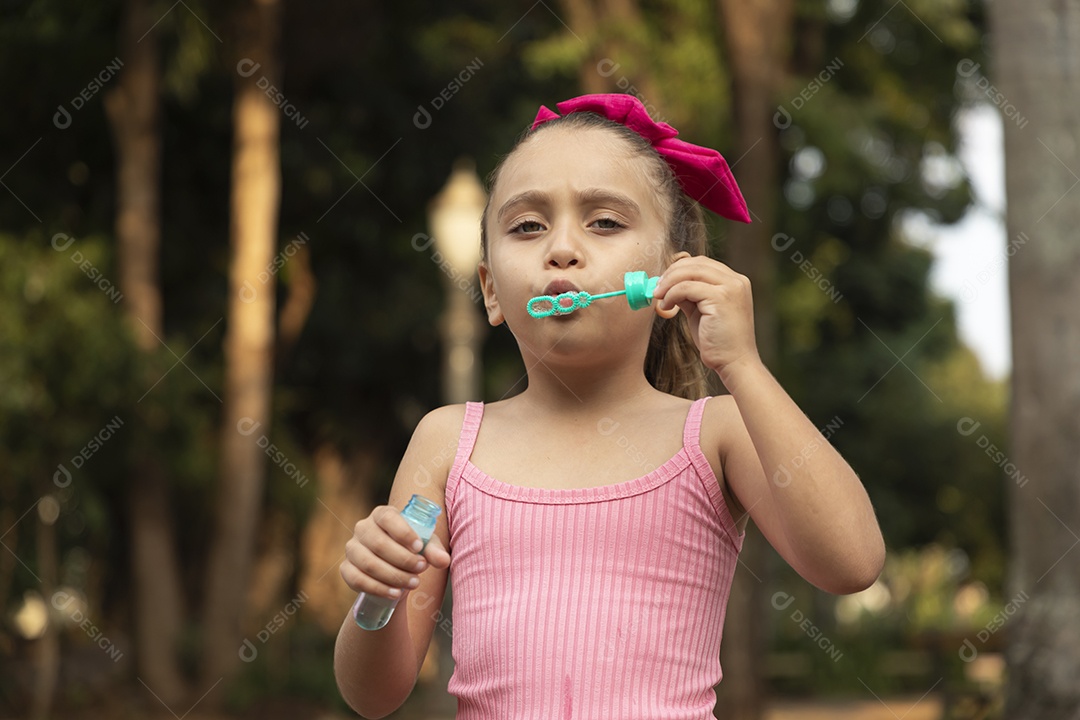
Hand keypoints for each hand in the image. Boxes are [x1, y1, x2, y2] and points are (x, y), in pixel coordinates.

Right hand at [340, 505, 450, 599]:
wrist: (393, 568)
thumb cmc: (411, 549)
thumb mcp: (425, 546)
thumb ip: (434, 550)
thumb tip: (443, 560)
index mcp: (382, 515)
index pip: (388, 518)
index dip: (403, 532)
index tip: (419, 547)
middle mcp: (363, 528)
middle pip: (379, 544)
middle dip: (403, 559)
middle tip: (421, 568)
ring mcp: (352, 548)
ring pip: (369, 563)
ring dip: (393, 575)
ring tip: (414, 583)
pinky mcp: (346, 568)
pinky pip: (358, 579)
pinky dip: (378, 588)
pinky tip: (395, 593)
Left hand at [651, 255, 760, 374]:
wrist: (735, 363)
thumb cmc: (718, 342)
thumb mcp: (701, 311)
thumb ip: (689, 295)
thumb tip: (667, 285)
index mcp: (735, 281)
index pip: (703, 263)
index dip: (679, 269)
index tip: (663, 282)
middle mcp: (736, 280)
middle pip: (696, 263)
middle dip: (671, 273)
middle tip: (656, 288)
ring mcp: (731, 288)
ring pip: (690, 271)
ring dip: (668, 283)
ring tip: (658, 297)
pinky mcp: (721, 298)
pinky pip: (687, 287)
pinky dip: (672, 294)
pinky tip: (667, 308)